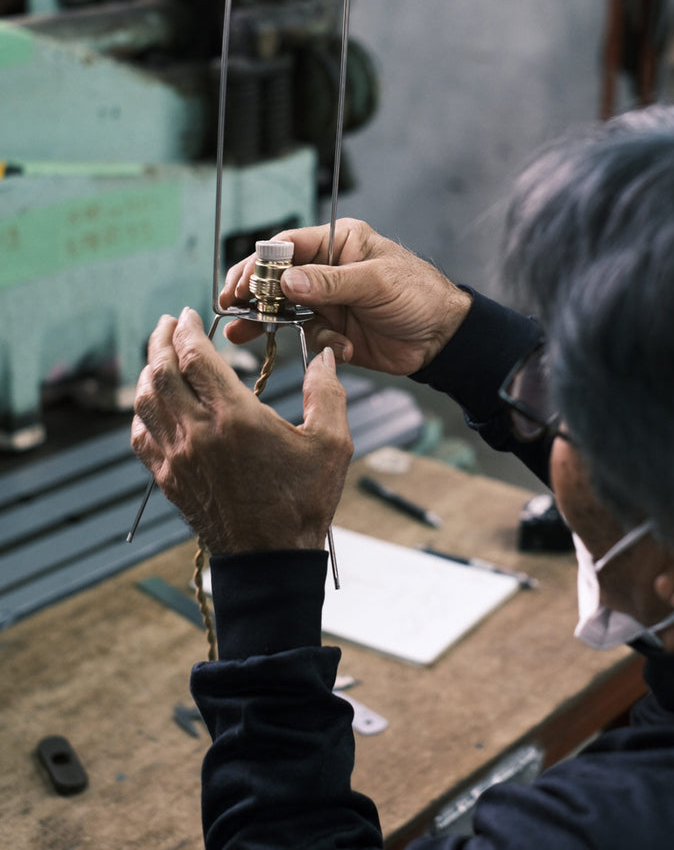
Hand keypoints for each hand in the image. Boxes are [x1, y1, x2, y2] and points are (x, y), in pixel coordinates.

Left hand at [131, 308, 352, 554]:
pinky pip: (141, 436)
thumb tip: (326, 355)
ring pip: (145, 401)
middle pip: (161, 372)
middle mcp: (197, 432)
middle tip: (165, 323)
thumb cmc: (303, 503)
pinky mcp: (169, 480)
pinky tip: (151, 405)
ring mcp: (177, 457)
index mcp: (235, 417)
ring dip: (147, 371)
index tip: (186, 314)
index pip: (195, 357)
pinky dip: (141, 412)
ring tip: (156, 356)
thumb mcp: (331, 444)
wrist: (270, 560)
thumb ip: (327, 393)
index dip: (185, 330)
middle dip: (159, 340)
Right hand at [219, 218, 471, 374]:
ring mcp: (329, 301)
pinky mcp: (334, 330)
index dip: (260, 265)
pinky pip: (311, 337)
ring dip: (267, 322)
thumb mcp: (375, 283)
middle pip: (278, 278)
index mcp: (339, 243)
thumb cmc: (420, 296)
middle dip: (253, 293)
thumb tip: (287, 281)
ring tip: (239, 334)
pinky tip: (344, 349)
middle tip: (230, 307)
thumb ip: (330, 283)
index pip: (288, 247)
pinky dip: (323, 346)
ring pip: (285, 309)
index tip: (240, 284)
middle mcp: (329, 269)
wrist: (444, 338)